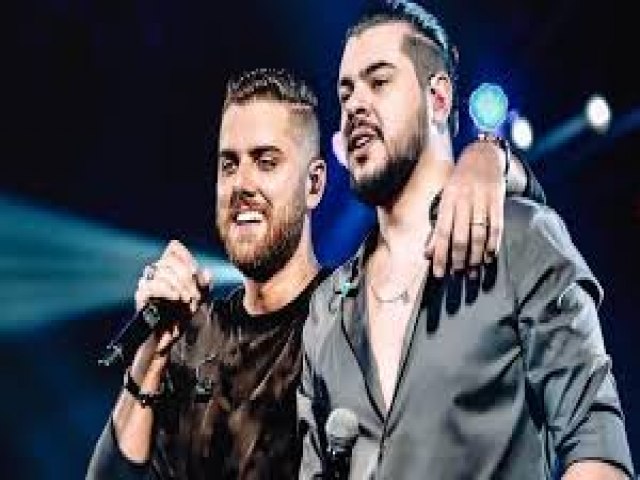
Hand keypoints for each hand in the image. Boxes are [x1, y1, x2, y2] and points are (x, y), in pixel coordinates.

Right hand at [134, 240, 210, 355]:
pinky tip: (176, 298)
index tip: (195, 272)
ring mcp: (147, 282)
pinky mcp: (141, 294)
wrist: (167, 338)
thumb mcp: (198, 299)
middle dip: (185, 276)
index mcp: (171, 269)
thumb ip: (204, 285)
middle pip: (170, 260)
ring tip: (187, 300)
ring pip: (162, 272)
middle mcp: (157, 272)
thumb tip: (207, 272)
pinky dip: (167, 290)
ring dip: (179, 285)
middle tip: (194, 293)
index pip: (174, 248)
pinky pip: (152, 285)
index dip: (185, 256)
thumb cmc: (181, 318)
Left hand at [426, 140, 505, 276]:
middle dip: (458, 259)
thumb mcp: (444, 199)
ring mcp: (482, 200)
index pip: (441, 233)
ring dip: (476, 256)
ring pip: (478, 234)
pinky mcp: (497, 200)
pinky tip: (490, 256)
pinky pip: (496, 225)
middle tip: (457, 275)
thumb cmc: (458, 182)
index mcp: (447, 201)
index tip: (438, 273)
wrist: (482, 154)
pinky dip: (494, 243)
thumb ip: (436, 226)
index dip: (439, 255)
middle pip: (460, 236)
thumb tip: (426, 253)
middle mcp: (463, 200)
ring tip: (474, 272)